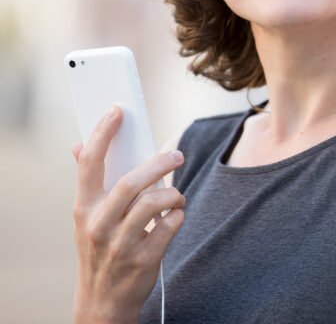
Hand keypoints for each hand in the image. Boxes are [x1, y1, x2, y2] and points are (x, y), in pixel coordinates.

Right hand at [71, 106, 185, 322]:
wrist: (103, 302)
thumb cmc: (100, 250)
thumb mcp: (88, 218)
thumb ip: (90, 182)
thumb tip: (79, 144)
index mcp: (84, 209)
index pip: (89, 164)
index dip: (102, 134)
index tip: (117, 110)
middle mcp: (99, 225)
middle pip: (130, 182)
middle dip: (159, 163)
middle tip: (178, 153)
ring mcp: (121, 244)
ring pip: (154, 202)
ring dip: (173, 193)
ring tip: (176, 195)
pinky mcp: (144, 259)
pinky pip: (170, 225)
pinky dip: (178, 216)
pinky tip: (175, 217)